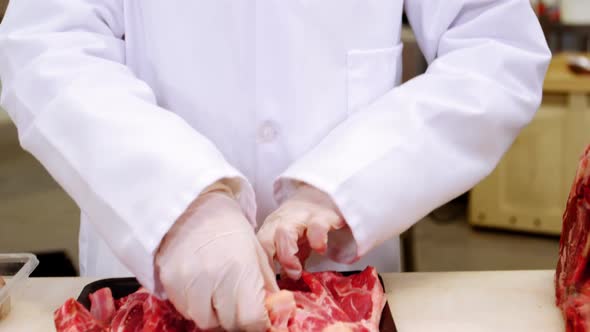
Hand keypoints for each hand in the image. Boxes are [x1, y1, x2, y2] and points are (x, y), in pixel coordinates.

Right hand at [155, 187, 277, 330]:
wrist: (192, 206)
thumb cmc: (228, 226)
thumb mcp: (256, 251)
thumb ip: (265, 284)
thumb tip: (275, 311)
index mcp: (240, 271)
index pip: (251, 320)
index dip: (258, 323)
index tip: (260, 317)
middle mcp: (213, 280)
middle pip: (228, 325)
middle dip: (238, 320)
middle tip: (240, 306)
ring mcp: (188, 284)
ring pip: (205, 321)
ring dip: (215, 315)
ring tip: (219, 295)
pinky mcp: (170, 283)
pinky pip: (186, 310)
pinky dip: (196, 306)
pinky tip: (202, 288)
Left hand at [257, 184, 356, 279]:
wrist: (321, 193)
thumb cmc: (302, 223)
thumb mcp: (292, 242)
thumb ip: (287, 262)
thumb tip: (281, 284)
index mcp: (271, 229)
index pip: (259, 248)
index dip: (261, 269)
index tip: (268, 290)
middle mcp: (282, 221)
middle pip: (266, 239)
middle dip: (269, 263)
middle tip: (280, 279)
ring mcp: (301, 217)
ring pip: (285, 232)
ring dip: (288, 254)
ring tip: (298, 270)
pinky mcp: (323, 215)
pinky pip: (317, 227)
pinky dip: (318, 241)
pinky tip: (321, 249)